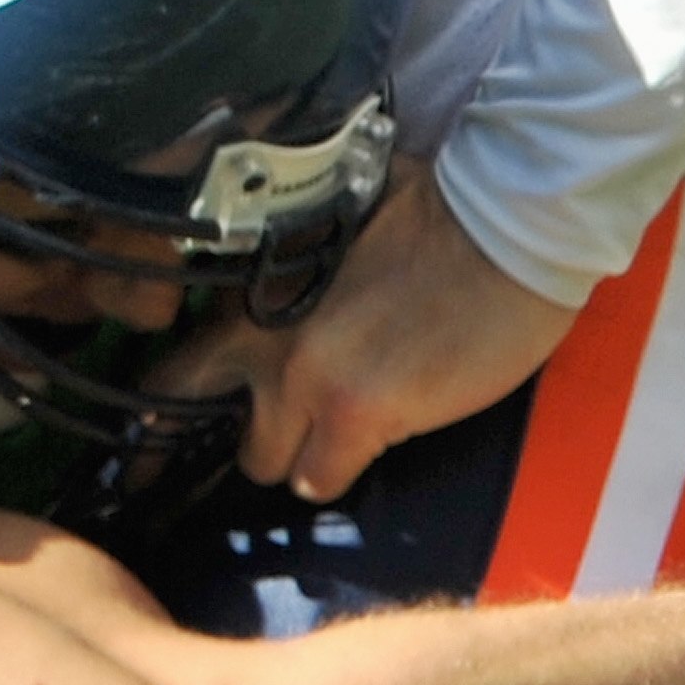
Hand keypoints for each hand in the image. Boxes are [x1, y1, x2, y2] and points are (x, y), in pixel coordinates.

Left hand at [154, 160, 576, 499]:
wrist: (505, 223)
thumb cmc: (440, 205)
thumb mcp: (337, 214)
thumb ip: (295, 254)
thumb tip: (282, 264)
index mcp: (255, 276)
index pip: (179, 339)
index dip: (179, 377)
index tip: (182, 398)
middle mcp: (262, 330)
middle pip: (183, 403)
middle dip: (205, 427)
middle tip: (235, 438)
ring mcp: (305, 377)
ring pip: (260, 460)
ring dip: (291, 454)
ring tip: (328, 436)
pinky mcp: (358, 414)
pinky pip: (321, 478)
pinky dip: (336, 473)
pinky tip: (364, 448)